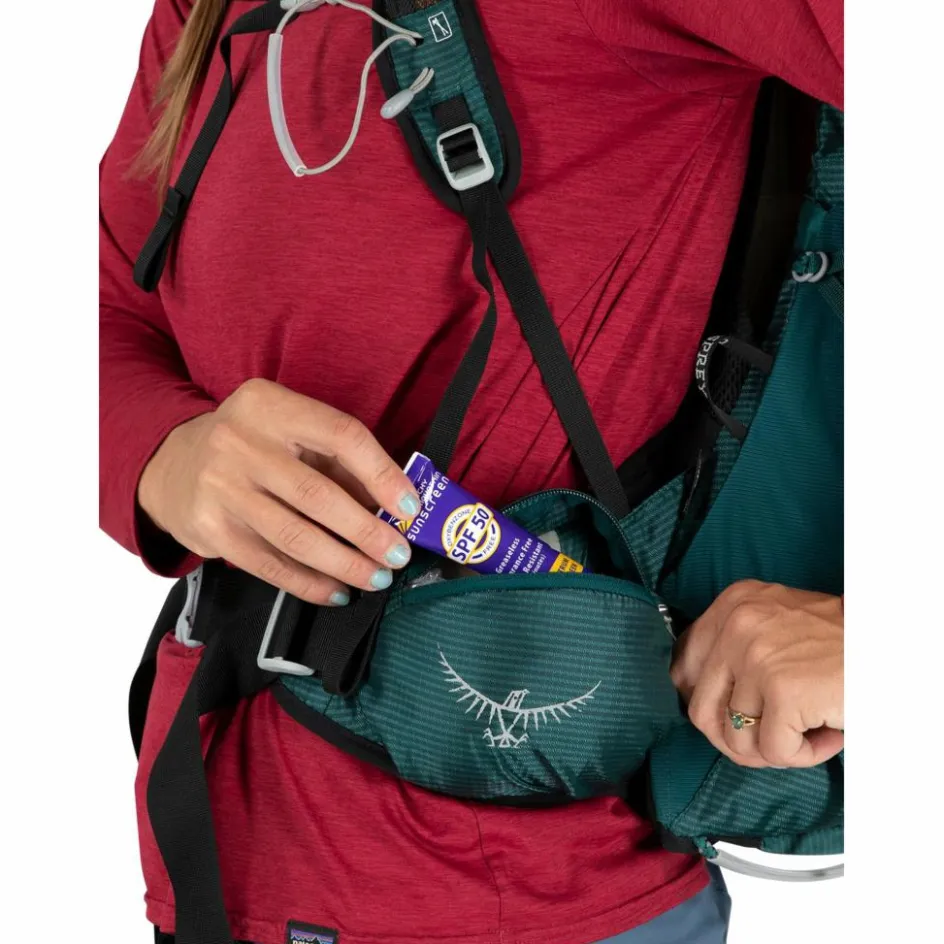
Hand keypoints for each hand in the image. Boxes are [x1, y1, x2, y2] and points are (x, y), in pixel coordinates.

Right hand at [137, 379, 420, 605]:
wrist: (173, 466)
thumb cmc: (253, 447)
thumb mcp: (290, 433)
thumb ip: (336, 462)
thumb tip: (394, 508)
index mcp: (270, 405)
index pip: (341, 435)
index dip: (381, 474)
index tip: (409, 507)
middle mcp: (240, 442)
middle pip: (317, 494)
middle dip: (366, 531)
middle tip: (397, 555)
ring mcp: (221, 487)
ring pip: (294, 536)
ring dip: (344, 564)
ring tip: (375, 578)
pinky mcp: (211, 530)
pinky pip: (269, 565)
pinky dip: (309, 583)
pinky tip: (336, 591)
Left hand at [670, 580, 842, 768]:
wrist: (896, 644)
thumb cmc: (843, 642)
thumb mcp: (776, 623)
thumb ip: (734, 652)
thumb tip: (697, 703)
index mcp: (733, 603)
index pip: (683, 667)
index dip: (704, 703)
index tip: (730, 717)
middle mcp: (738, 624)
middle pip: (701, 710)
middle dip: (735, 739)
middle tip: (772, 739)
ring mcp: (757, 656)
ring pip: (737, 739)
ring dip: (775, 749)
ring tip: (809, 729)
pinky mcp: (784, 690)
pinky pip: (774, 751)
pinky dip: (804, 756)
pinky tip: (829, 734)